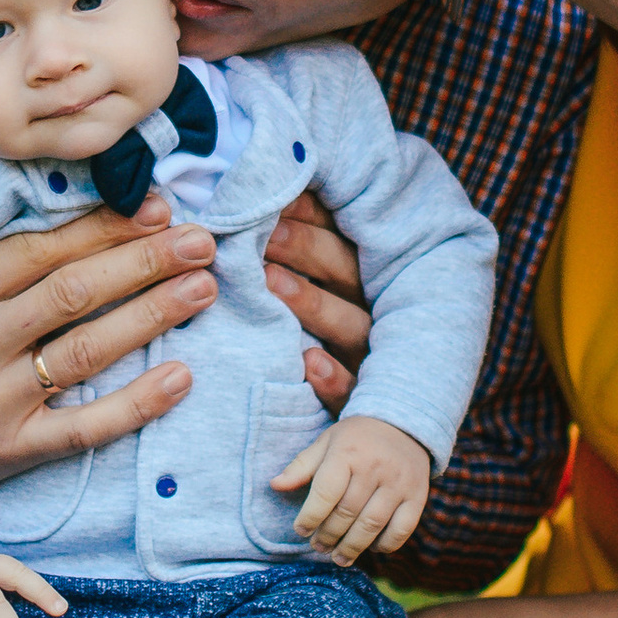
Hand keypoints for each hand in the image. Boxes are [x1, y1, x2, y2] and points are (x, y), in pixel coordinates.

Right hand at [0, 199, 216, 499]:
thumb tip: (90, 221)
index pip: (40, 252)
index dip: (103, 227)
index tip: (157, 209)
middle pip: (72, 294)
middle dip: (144, 262)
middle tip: (201, 242)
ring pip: (85, 352)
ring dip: (152, 316)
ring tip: (201, 289)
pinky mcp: (8, 452)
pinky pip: (85, 427)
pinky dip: (137, 402)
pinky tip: (181, 375)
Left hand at [262, 189, 369, 413]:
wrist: (362, 425)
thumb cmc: (317, 335)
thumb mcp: (320, 284)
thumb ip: (287, 248)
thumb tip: (249, 202)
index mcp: (357, 275)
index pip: (336, 233)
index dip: (307, 213)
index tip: (271, 192)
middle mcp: (369, 307)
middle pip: (343, 270)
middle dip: (304, 247)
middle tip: (260, 229)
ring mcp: (369, 354)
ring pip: (348, 323)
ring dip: (311, 302)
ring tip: (271, 281)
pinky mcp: (361, 400)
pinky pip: (351, 390)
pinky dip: (332, 377)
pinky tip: (308, 362)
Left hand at [272, 412, 430, 568]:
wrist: (404, 425)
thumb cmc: (356, 439)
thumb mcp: (326, 443)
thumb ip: (301, 466)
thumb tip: (274, 485)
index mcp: (347, 452)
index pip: (325, 492)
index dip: (310, 517)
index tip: (301, 530)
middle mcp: (374, 468)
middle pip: (347, 513)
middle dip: (329, 535)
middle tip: (318, 547)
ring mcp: (398, 483)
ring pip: (372, 525)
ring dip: (352, 547)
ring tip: (338, 557)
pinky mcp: (417, 496)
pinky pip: (401, 529)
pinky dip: (385, 544)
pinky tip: (371, 547)